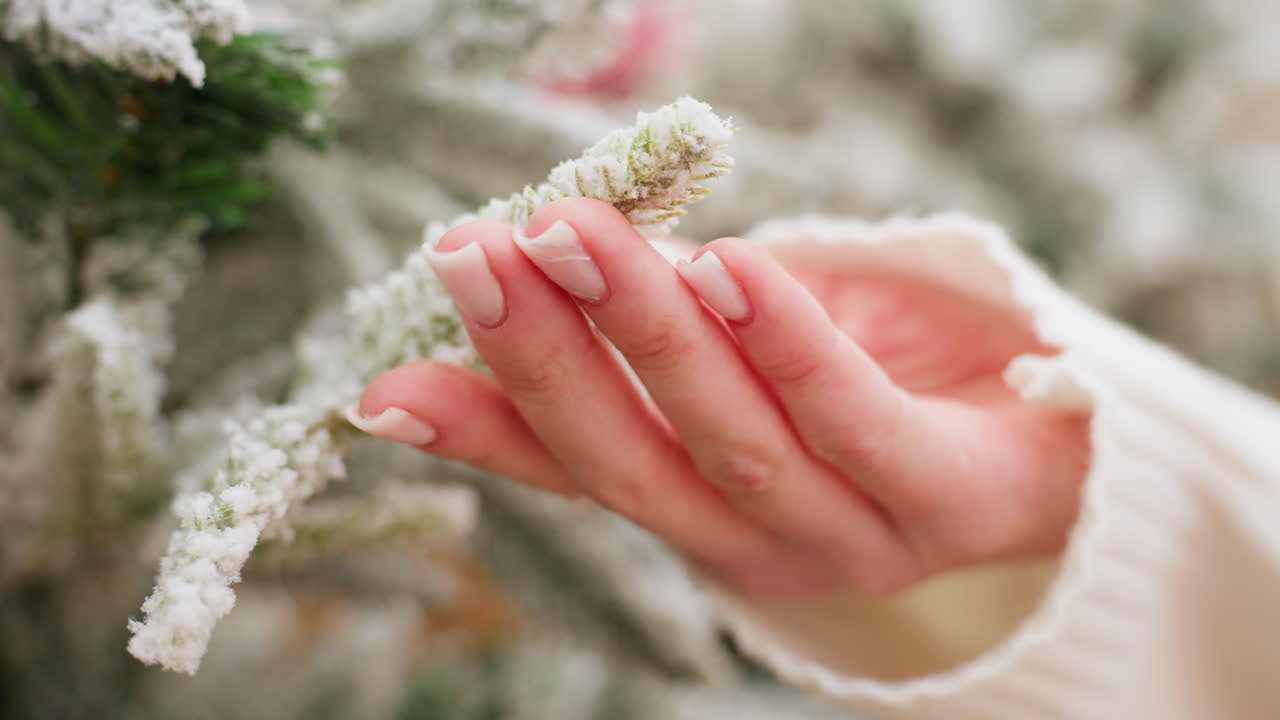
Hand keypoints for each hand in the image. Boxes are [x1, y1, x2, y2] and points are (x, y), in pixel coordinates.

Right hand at [351, 199, 1089, 597]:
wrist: (1046, 430)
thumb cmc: (876, 374)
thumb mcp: (750, 342)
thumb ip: (664, 318)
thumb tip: (554, 254)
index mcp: (697, 506)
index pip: (574, 470)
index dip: (481, 428)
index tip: (383, 384)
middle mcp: (754, 541)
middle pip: (634, 460)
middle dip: (548, 356)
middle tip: (480, 254)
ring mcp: (850, 534)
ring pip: (731, 442)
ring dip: (648, 337)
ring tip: (581, 237)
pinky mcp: (944, 497)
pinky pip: (856, 423)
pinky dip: (787, 347)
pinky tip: (730, 267)